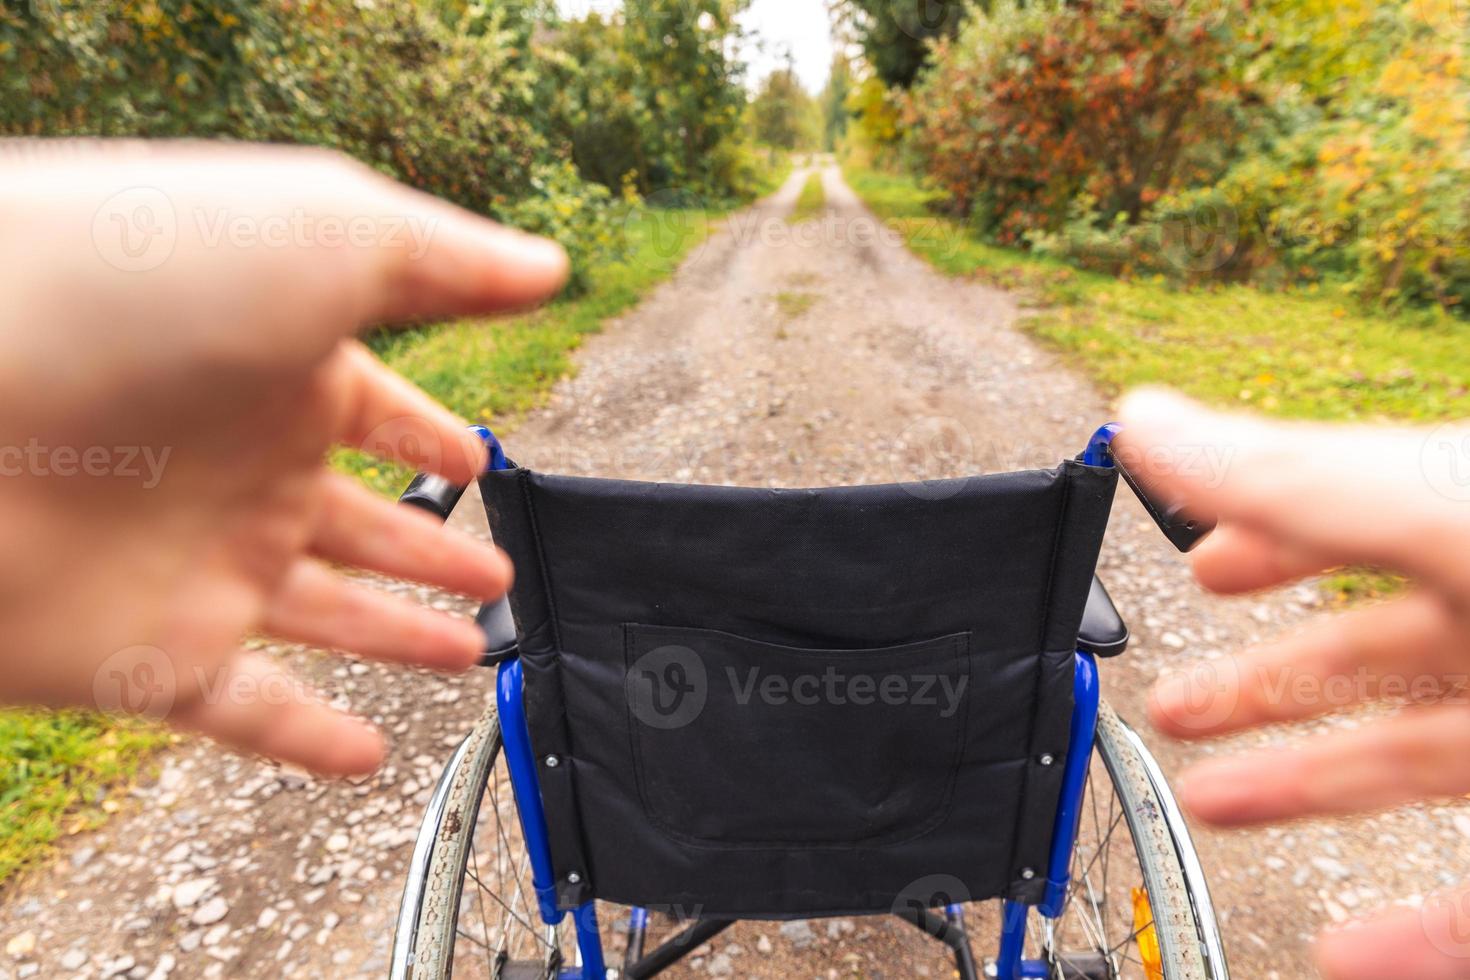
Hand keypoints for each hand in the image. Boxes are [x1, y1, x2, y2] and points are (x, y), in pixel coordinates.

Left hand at [0, 141, 567, 774]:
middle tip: (496, 578)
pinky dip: (309, 741)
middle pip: (363, 521)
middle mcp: (241, 468)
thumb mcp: (326, 236)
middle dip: (433, 550)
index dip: (436, 436)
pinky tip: (368, 754)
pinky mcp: (146, 655)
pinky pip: (245, 713)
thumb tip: (549, 269)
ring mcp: (195, 565)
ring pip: (323, 617)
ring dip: (396, 638)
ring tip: (469, 655)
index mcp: (284, 372)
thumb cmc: (133, 284)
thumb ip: (447, 261)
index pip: (383, 410)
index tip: (480, 462)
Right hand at [1116, 389, 1469, 979]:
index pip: (1346, 522)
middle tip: (1178, 704)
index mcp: (1465, 528)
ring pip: (1403, 769)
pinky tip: (1347, 953)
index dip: (1260, 537)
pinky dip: (1413, 942)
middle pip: (1362, 656)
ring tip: (1207, 803)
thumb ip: (1286, 482)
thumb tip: (1143, 418)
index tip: (1201, 568)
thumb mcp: (1433, 513)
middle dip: (1256, 682)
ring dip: (1296, 790)